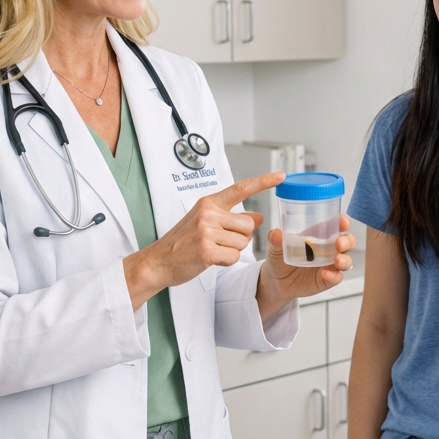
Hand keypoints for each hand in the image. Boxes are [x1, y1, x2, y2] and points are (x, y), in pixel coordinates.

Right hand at [122, 172, 284, 309]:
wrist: (158, 261)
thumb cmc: (182, 242)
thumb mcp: (205, 222)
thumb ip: (231, 218)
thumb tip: (258, 216)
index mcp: (209, 203)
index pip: (240, 188)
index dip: (263, 182)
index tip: (281, 176)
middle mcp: (208, 213)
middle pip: (248, 225)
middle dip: (241, 237)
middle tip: (220, 242)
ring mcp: (206, 231)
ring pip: (242, 243)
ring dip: (232, 251)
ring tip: (212, 250)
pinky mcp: (206, 250)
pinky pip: (233, 257)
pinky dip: (225, 262)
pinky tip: (210, 259)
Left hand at [255, 215, 355, 319]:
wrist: (276, 281)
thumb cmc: (280, 258)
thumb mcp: (276, 247)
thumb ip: (276, 240)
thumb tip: (276, 233)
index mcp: (320, 234)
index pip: (336, 225)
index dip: (343, 222)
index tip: (342, 221)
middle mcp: (329, 248)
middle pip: (348, 241)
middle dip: (347, 241)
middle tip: (339, 243)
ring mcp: (330, 264)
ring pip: (346, 260)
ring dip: (345, 259)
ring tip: (337, 260)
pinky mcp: (328, 279)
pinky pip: (336, 277)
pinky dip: (333, 276)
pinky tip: (325, 274)